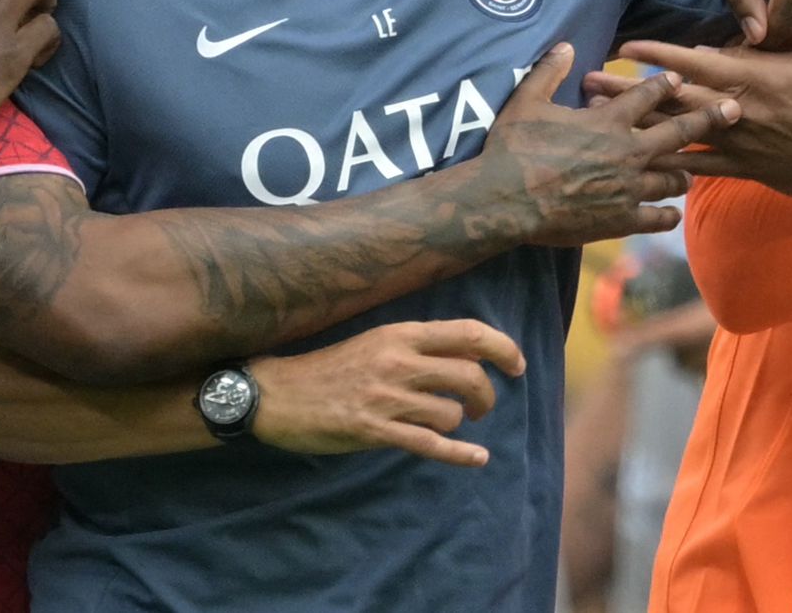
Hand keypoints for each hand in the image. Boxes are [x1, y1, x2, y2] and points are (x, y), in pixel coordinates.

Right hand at [250, 319, 526, 468]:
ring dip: (460, 423)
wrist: (275, 393)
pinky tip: (478, 458)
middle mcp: (398, 361)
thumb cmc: (330, 368)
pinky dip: (460, 454)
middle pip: (469, 374)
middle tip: (482, 407)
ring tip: (450, 425)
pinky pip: (430, 443)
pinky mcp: (373, 430)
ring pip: (451, 412)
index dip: (503, 348)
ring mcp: (386, 397)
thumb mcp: (377, 342)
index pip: (470, 333)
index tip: (516, 365)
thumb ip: (418, 348)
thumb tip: (468, 359)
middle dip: (486, 394)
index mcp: (401, 334)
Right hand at [474, 43, 738, 247]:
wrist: (504, 200)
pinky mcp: (620, 219)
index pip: (647, 96)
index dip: (666, 84)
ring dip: (684, 173)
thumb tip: (565, 44)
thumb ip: (550, 71)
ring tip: (693, 172)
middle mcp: (627, 152)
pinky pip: (655, 218)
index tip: (681, 77)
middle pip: (678, 132)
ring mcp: (628, 188)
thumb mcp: (527, 102)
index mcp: (608, 122)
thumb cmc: (513, 149)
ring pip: (672, 178)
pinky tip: (673, 215)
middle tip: (736, 110)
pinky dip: (666, 216)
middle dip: (709, 118)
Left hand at [608, 41, 791, 204]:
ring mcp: (737, 144)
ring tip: (601, 119)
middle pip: (672, 97)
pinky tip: (640, 164)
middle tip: (589, 82)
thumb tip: (712, 51)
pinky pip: (698, 168)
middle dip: (628, 89)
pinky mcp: (742, 170)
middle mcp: (737, 111)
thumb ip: (754, 59)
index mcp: (751, 79)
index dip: (657, 54)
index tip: (625, 46)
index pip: (694, 62)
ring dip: (636, 124)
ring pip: (676, 132)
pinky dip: (669, 166)